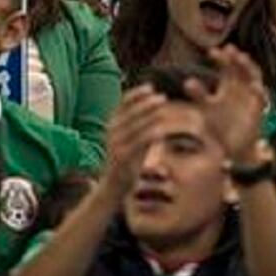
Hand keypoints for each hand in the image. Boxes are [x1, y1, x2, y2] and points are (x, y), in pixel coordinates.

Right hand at [101, 85, 167, 199]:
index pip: (122, 103)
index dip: (136, 93)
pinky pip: (138, 142)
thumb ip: (140, 126)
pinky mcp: (122, 157)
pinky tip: (162, 130)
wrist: (113, 187)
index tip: (150, 87)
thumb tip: (155, 109)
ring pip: (135, 124)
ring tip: (164, 109)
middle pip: (130, 111)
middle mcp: (111, 131)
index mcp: (112, 124)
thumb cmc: (126, 161)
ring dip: (151, 114)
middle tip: (162, 97)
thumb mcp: (133, 140)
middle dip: (147, 102)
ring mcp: (116, 144)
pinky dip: (150, 133)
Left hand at [184, 45, 268, 163]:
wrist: (233, 151)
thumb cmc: (217, 128)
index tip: (211, 51)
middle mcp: (241, 88)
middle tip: (228, 49)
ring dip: (248, 67)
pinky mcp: (257, 111)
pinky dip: (259, 92)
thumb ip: (199, 95)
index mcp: (227, 86)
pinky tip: (254, 87)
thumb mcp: (204, 110)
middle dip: (235, 58)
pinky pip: (260, 99)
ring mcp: (250, 97)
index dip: (221, 57)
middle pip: (240, 67)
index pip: (225, 66)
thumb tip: (187, 81)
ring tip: (240, 58)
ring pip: (253, 76)